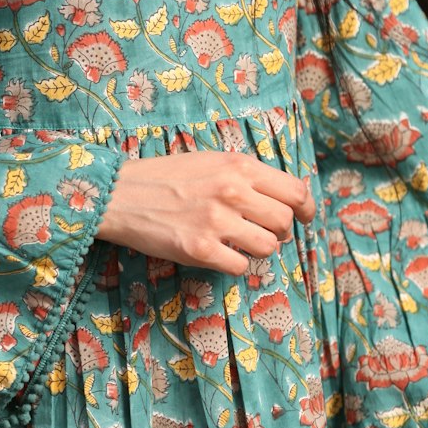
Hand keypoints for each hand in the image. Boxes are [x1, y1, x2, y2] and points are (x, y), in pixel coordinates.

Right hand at [96, 150, 315, 274]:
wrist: (122, 194)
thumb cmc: (167, 176)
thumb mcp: (212, 161)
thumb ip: (246, 176)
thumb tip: (283, 197)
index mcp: (239, 166)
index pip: (295, 191)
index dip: (306, 209)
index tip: (304, 218)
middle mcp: (233, 191)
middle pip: (284, 222)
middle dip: (279, 232)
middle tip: (261, 231)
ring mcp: (217, 221)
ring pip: (268, 247)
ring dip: (257, 249)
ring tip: (238, 242)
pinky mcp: (201, 249)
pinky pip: (242, 267)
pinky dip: (236, 265)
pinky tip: (219, 254)